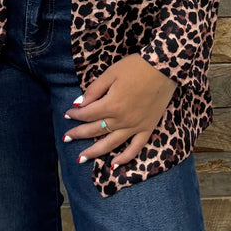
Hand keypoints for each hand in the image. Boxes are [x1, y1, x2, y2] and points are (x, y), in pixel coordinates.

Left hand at [63, 53, 177, 168]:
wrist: (164, 68)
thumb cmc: (135, 67)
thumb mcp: (111, 73)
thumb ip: (94, 90)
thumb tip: (79, 104)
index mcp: (111, 105)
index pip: (87, 114)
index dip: (75, 115)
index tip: (67, 114)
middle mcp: (122, 120)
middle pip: (95, 130)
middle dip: (79, 134)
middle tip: (66, 138)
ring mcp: (135, 126)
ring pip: (111, 144)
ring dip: (95, 152)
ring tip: (81, 158)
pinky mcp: (147, 128)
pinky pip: (135, 148)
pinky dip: (125, 158)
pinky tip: (114, 164)